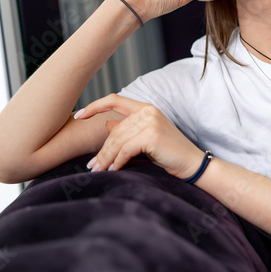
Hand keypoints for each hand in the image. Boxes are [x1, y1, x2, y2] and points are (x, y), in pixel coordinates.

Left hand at [74, 94, 203, 178]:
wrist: (192, 164)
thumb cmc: (169, 153)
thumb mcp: (146, 138)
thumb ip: (129, 130)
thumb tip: (107, 126)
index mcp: (145, 108)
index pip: (114, 100)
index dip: (94, 106)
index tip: (78, 115)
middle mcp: (147, 111)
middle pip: (114, 130)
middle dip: (102, 150)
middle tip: (92, 166)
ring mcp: (150, 121)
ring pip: (117, 141)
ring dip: (106, 158)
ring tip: (99, 171)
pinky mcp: (151, 135)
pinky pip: (126, 150)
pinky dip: (118, 162)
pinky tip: (114, 170)